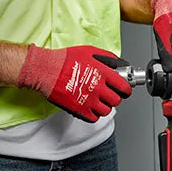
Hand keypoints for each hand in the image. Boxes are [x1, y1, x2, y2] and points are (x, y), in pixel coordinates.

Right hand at [17, 44, 131, 122]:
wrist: (46, 69)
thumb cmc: (65, 59)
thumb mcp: (90, 52)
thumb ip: (108, 59)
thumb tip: (122, 65)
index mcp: (103, 73)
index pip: (124, 88)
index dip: (126, 90)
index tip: (124, 90)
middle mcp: (98, 88)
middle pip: (116, 101)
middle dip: (114, 98)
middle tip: (108, 94)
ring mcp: (89, 100)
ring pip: (106, 110)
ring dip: (103, 106)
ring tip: (97, 100)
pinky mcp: (79, 110)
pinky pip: (94, 118)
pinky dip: (93, 114)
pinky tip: (89, 106)